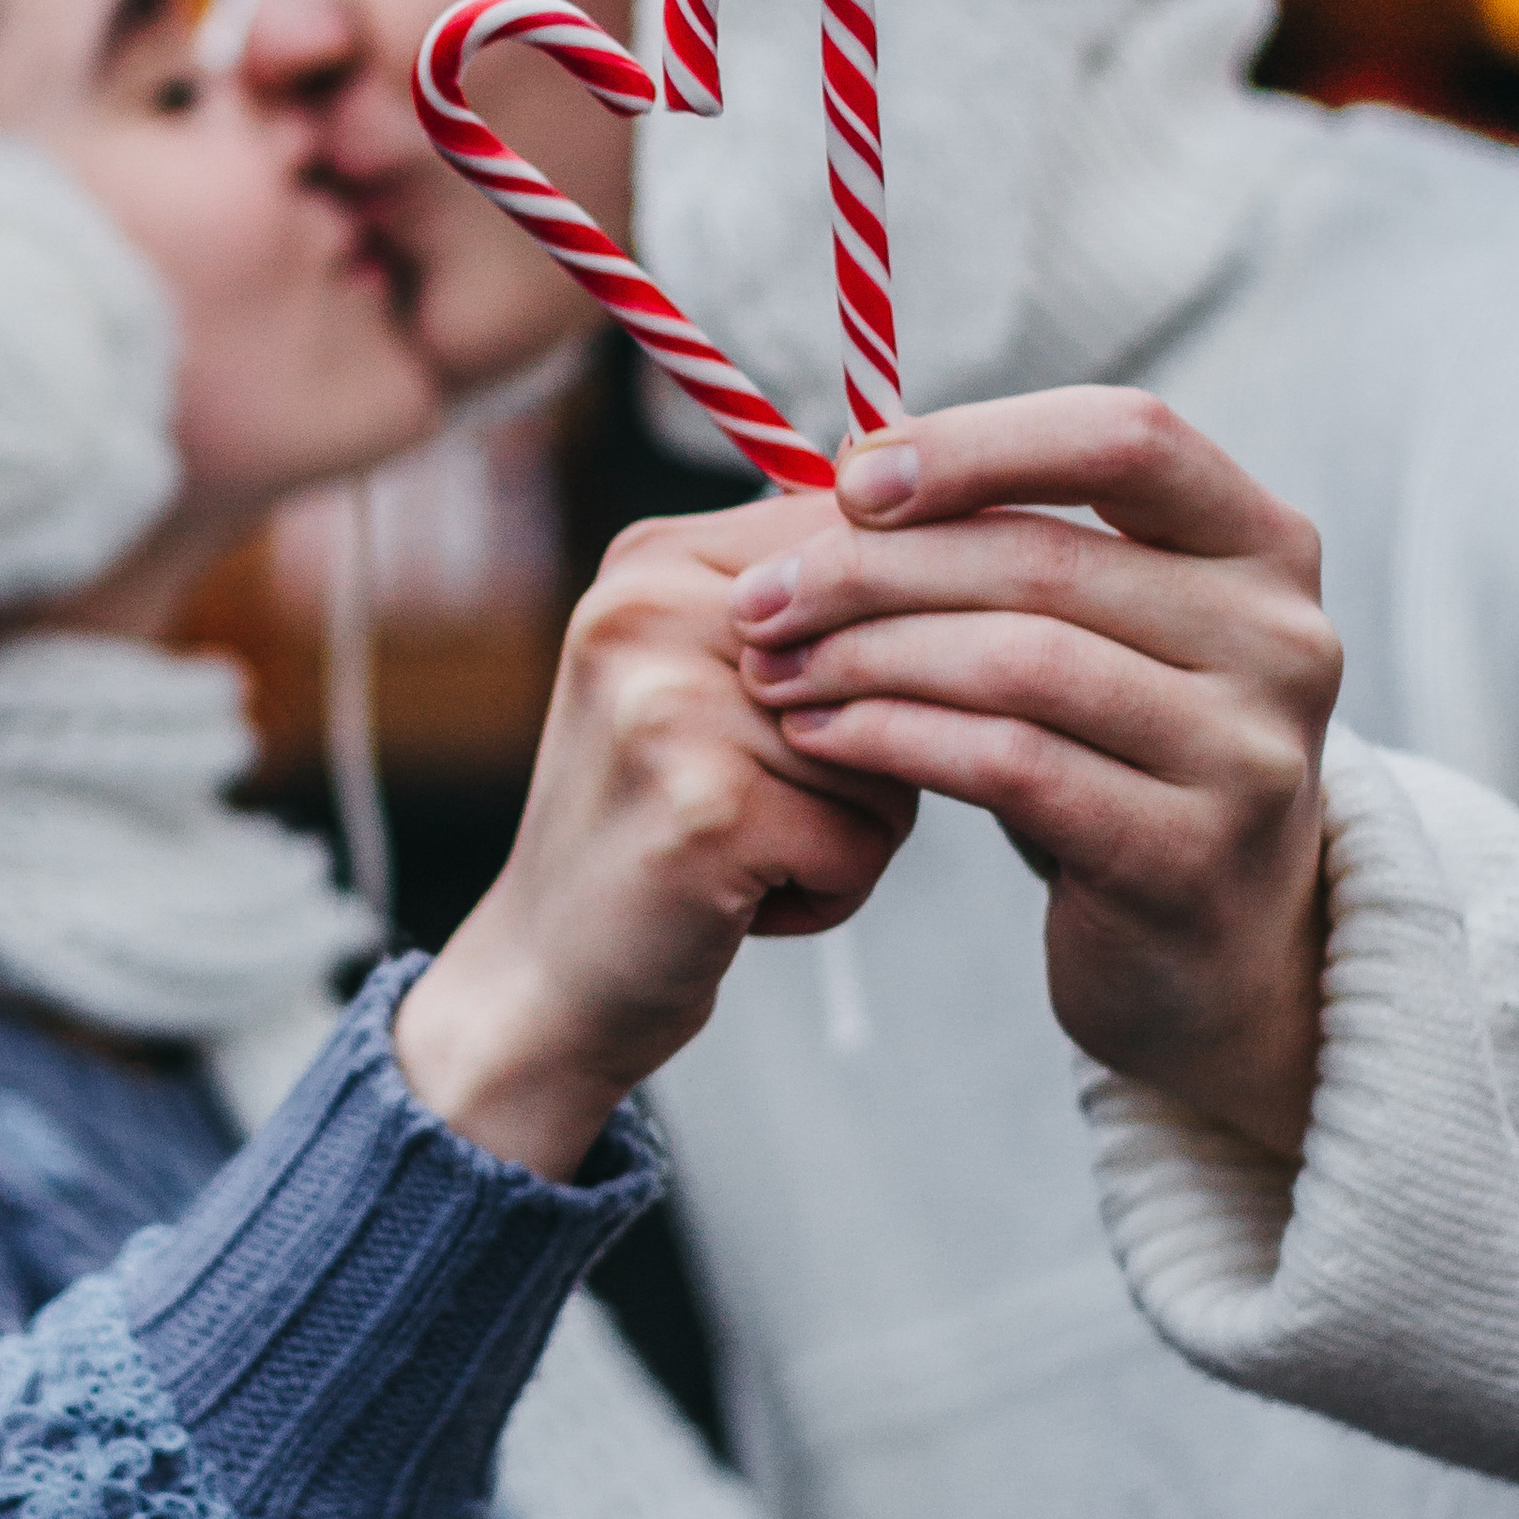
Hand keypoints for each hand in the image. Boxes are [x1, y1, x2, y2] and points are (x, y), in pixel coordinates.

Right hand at [396, 500, 918, 1179]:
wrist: (545, 979)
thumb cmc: (657, 827)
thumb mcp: (707, 680)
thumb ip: (812, 607)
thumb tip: (973, 538)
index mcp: (652, 558)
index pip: (864, 540)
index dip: (895, 645)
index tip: (810, 721)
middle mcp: (647, 608)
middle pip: (889, 651)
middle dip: (872, 747)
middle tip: (770, 797)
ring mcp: (668, 705)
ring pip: (890, 750)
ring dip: (851, 828)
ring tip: (746, 852)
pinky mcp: (705, 806)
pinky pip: (866, 838)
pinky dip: (830, 888)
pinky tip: (742, 900)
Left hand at [730, 390, 1342, 1159]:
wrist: (1213, 953)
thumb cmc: (1119, 755)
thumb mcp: (1101, 630)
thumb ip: (1009, 540)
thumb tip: (846, 462)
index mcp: (1264, 545)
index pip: (1124, 436)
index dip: (977, 444)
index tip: (850, 477)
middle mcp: (1281, 638)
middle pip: (1045, 561)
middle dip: (873, 571)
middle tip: (761, 601)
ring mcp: (1246, 753)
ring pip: (1019, 663)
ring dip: (868, 657)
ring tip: (776, 669)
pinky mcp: (1186, 855)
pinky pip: (1010, 766)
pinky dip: (896, 738)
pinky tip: (822, 734)